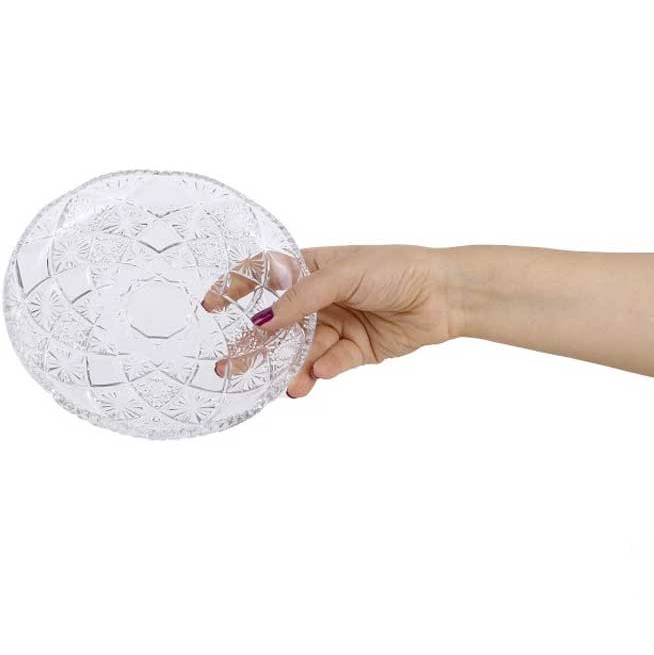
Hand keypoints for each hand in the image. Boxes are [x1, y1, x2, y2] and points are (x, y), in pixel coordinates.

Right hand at [203, 246, 454, 398]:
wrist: (445, 296)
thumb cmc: (397, 268)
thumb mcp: (344, 273)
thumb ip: (302, 297)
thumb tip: (264, 319)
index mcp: (311, 269)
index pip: (263, 277)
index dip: (235, 290)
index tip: (208, 307)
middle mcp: (318, 299)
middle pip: (277, 325)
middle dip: (254, 346)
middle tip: (228, 367)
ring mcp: (335, 326)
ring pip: (301, 352)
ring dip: (291, 369)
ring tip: (285, 386)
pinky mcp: (354, 351)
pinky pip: (328, 366)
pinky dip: (321, 372)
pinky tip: (316, 378)